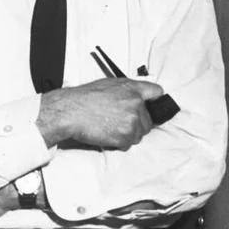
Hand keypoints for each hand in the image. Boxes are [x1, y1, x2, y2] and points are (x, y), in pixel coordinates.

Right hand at [36, 78, 162, 149]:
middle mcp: (136, 104)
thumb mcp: (110, 84)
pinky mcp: (126, 136)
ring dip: (128, 134)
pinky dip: (119, 142)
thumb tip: (138, 97)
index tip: (155, 106)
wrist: (72, 111)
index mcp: (133, 89)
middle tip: (119, 122)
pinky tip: (107, 134)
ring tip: (110, 127)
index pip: (156, 92)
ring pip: (139, 134)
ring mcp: (132, 121)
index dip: (155, 101)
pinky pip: (128, 144)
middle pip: (148, 121)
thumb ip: (128, 90)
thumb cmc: (85, 97)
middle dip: (137, 124)